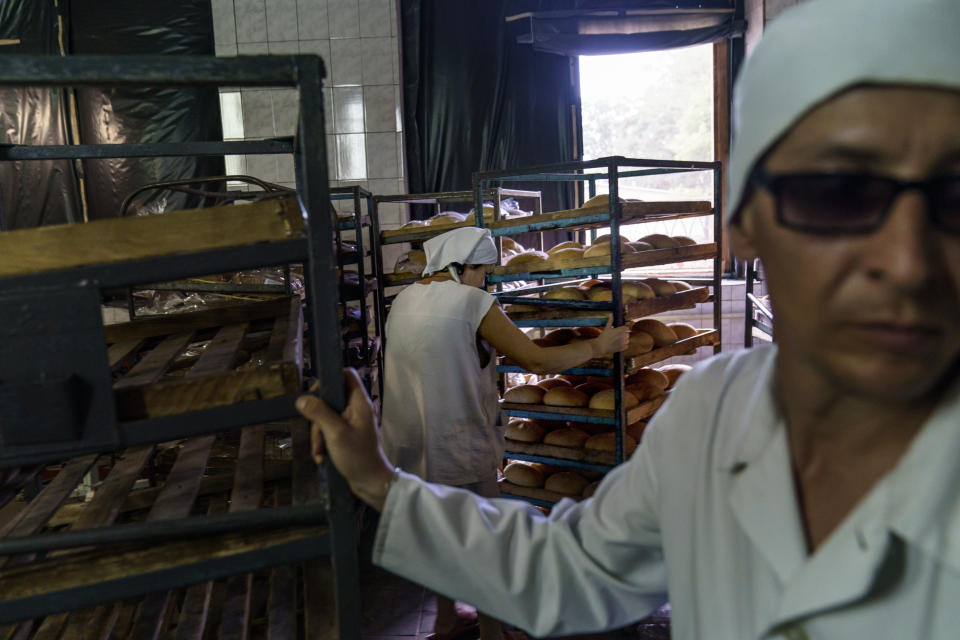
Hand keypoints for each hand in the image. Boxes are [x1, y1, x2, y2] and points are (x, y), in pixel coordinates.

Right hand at [295, 369, 394, 510]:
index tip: (314, 394)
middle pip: (330, 399)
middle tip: (317, 436)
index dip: (329, 379)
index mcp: (359, 403)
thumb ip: (319, 413)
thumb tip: (302, 398)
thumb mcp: (335, 434)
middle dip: (318, 419)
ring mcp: (352, 422)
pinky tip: (322, 458)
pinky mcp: (346, 434)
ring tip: (319, 453)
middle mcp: (356, 409)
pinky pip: (329, 431)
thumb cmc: (357, 457)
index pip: (347, 375)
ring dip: (319, 436)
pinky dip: (323, 443)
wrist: (370, 483)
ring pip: (326, 417)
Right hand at [592, 316, 629, 355]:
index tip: (620, 330)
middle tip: (617, 335)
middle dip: (623, 334)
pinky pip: (626, 346)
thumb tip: (611, 314)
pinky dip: (624, 345)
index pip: (626, 328)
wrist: (601, 346)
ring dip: (624, 340)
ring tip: (618, 340)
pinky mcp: (623, 348)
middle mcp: (623, 336)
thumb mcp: (607, 327)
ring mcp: (623, 342)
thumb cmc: (603, 336)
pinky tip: (619, 344)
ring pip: (627, 340)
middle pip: (627, 334)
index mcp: (621, 330)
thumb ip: (610, 320)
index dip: (623, 329)